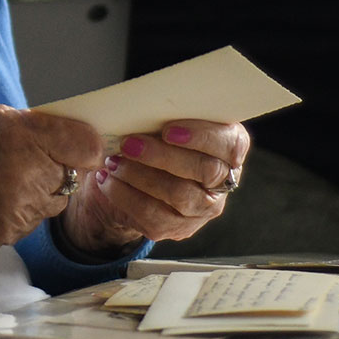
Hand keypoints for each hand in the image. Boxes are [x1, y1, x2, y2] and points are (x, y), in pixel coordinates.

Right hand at [0, 105, 102, 257]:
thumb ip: (32, 126)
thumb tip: (73, 138)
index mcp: (17, 135)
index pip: (85, 146)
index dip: (83, 145)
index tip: (75, 145)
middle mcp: (21, 175)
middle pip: (71, 174)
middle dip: (54, 166)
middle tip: (19, 159)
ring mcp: (13, 212)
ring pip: (52, 201)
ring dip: (37, 190)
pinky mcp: (4, 235)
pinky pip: (29, 221)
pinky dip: (18, 210)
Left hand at [59, 120, 248, 256]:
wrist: (125, 175)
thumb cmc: (147, 137)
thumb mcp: (157, 120)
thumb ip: (159, 113)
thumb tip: (136, 111)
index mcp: (227, 147)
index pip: (231, 144)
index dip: (202, 137)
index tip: (167, 130)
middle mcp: (222, 180)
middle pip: (205, 170)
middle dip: (163, 155)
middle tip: (128, 144)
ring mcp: (203, 208)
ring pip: (179, 194)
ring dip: (140, 175)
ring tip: (113, 161)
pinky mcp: (178, 227)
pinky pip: (154, 216)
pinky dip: (124, 195)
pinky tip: (107, 180)